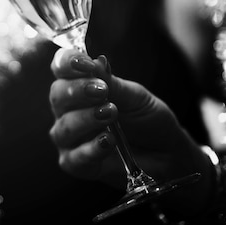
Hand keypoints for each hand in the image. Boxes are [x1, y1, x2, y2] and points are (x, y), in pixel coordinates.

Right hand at [49, 48, 215, 217]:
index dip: (67, 63)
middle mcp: (69, 111)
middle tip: (102, 91)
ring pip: (63, 128)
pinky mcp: (78, 165)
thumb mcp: (135, 96)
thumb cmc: (148, 121)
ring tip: (111, 114)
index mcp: (79, 87)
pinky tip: (109, 141)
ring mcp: (71, 139)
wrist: (168, 154)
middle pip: (57, 96)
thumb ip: (112, 82)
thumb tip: (96, 60)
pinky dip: (91, 148)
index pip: (60, 68)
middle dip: (77, 90)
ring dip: (86, 119)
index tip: (85, 63)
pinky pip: (74, 158)